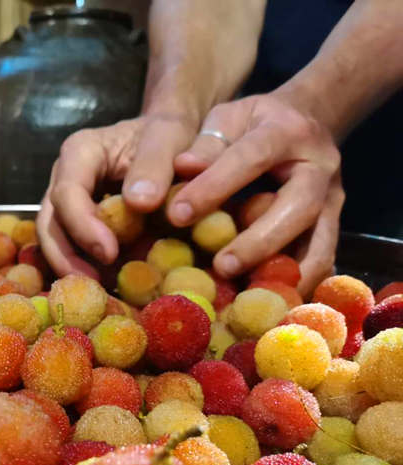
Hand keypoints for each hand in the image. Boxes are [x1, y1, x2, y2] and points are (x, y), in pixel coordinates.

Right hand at [37, 113, 198, 276]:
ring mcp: (67, 200)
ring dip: (72, 266)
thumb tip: (139, 203)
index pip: (67, 193)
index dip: (83, 226)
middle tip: (94, 284)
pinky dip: (86, 266)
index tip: (110, 253)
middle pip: (49, 221)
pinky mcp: (78, 220)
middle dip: (66, 256)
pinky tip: (107, 283)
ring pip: (54, 238)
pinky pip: (71, 246)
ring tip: (99, 290)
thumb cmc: (168, 133)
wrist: (169, 136)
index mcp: (80, 152)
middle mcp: (64, 176)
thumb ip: (156, 164)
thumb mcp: (170, 136)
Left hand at [168, 93, 342, 295]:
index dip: (214, 187)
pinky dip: (295, 285)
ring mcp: (332, 201)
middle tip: (220, 266)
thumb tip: (183, 167)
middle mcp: (319, 168)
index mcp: (287, 131)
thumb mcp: (227, 119)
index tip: (177, 213)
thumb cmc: (252, 124)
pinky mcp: (332, 227)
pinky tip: (264, 300)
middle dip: (258, 241)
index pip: (251, 158)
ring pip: (320, 245)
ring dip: (282, 274)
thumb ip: (205, 143)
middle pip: (298, 208)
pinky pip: (320, 263)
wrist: (304, 123)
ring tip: (245, 295)